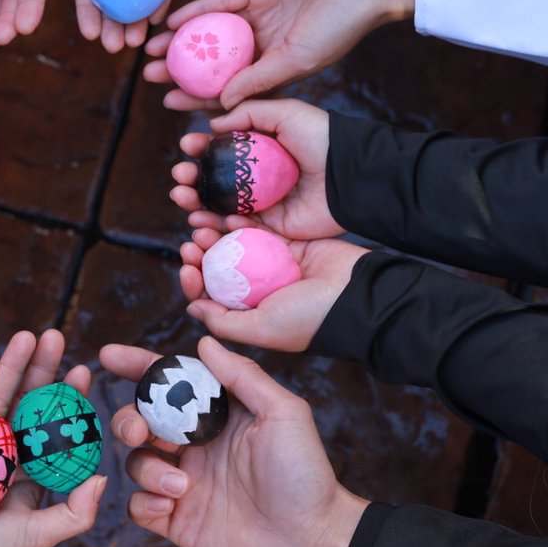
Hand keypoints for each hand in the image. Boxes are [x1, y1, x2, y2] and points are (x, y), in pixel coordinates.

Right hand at [0, 330, 106, 546]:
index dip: (69, 397)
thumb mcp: (37, 535)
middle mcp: (4, 447)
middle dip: (41, 367)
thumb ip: (74, 513)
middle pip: (27, 399)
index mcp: (30, 466)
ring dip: (11, 364)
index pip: (54, 424)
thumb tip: (104, 478)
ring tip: (25, 336)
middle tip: (55, 337)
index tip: (84, 370)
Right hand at [101, 336, 368, 546]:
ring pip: (136, 462)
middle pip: (140, 420)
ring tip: (182, 485)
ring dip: (149, 468)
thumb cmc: (305, 475)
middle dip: (128, 419)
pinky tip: (172, 506)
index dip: (137, 366)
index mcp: (216, 416)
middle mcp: (195, 446)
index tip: (109, 355)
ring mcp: (184, 483)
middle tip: (140, 430)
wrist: (312, 542)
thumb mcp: (283, 412)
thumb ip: (242, 375)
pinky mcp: (178, 520)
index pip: (169, 384)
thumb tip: (205, 342)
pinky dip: (145, 503)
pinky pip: (138, 506)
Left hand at [143, 0, 417, 109]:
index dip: (199, 97)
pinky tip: (171, 20)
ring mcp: (260, 14)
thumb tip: (221, 104)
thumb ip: (259, 80)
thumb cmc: (342, 24)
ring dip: (183, 41)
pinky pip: (220, 1)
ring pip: (212, 32)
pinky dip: (196, 10)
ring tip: (152, 51)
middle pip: (213, 61)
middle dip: (182, 70)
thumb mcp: (298, 59)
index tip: (171, 105)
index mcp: (276, 68)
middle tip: (150, 77)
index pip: (229, 88)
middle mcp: (264, 43)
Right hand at [171, 98, 340, 239]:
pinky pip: (239, 228)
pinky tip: (205, 217)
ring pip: (220, 206)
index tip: (186, 146)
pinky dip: (219, 224)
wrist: (350, 174)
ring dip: (196, 202)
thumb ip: (249, 112)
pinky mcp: (272, 227)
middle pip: (215, 179)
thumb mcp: (286, 112)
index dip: (201, 147)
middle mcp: (259, 177)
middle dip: (192, 177)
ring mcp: (264, 203)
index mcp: (261, 149)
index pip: (222, 148)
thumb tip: (213, 123)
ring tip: (182, 197)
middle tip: (179, 176)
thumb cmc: (323, 139)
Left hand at [181, 227, 366, 351]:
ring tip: (202, 226)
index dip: (195, 282)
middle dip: (202, 255)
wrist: (359, 293)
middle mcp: (259, 290)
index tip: (188, 268)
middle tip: (191, 244)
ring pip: (236, 247)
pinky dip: (242, 223)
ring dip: (216, 236)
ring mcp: (274, 266)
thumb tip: (191, 309)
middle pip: (221, 269)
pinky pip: (259, 229)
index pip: (212, 296)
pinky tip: (228, 218)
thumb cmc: (311, 318)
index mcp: (250, 313)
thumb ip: (225, 322)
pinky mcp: (288, 244)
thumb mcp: (262, 328)